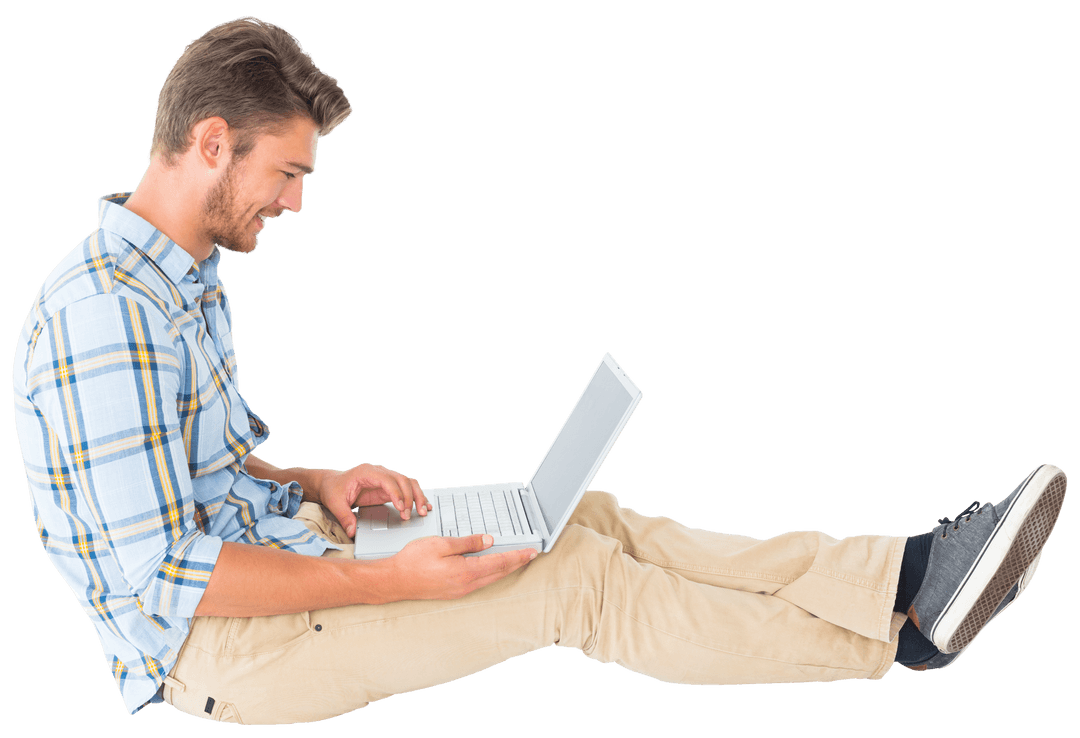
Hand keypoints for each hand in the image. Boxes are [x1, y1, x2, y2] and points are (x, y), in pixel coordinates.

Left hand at [319, 463, 431, 536]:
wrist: (332, 484)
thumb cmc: (334, 490)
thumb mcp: (336, 503)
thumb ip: (345, 517)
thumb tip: (351, 531)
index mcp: (367, 472)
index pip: (388, 480)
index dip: (397, 493)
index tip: (401, 508)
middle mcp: (379, 472)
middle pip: (403, 480)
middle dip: (411, 497)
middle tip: (411, 514)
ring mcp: (386, 479)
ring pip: (408, 483)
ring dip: (417, 496)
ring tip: (423, 511)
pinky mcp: (388, 487)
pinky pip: (406, 489)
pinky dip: (416, 497)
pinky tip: (423, 505)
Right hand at [386, 535, 536, 599]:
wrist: (395, 581)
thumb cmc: (413, 561)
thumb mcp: (441, 544)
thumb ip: (467, 543)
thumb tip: (488, 541)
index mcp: (465, 572)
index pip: (499, 562)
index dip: (517, 556)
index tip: (531, 552)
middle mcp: (466, 585)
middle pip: (499, 573)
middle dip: (516, 563)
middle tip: (530, 555)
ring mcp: (460, 591)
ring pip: (491, 579)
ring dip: (505, 569)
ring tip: (517, 560)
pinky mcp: (454, 592)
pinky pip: (481, 582)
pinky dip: (492, 574)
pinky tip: (493, 568)